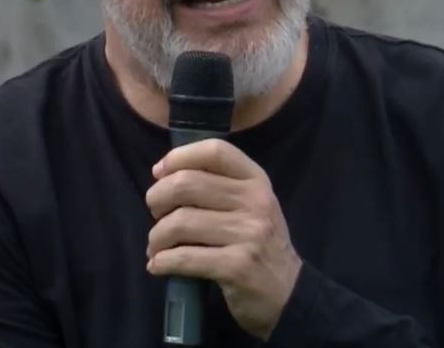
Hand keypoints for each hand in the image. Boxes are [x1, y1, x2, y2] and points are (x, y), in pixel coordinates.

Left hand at [145, 138, 301, 340]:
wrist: (288, 292)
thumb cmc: (259, 243)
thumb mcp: (251, 204)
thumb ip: (218, 186)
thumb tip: (164, 175)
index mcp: (256, 180)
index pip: (214, 151)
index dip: (179, 157)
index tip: (159, 173)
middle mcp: (255, 201)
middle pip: (187, 183)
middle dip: (157, 198)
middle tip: (155, 214)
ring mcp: (248, 234)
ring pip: (180, 222)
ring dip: (157, 237)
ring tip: (156, 247)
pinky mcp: (237, 267)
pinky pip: (184, 257)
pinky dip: (162, 262)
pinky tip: (158, 265)